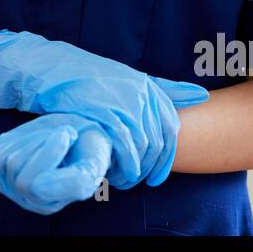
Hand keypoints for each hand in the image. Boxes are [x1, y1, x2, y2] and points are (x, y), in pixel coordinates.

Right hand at [0, 30, 208, 188]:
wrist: (50, 70)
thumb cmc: (89, 78)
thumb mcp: (129, 79)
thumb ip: (164, 89)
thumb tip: (202, 95)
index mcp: (148, 85)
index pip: (171, 127)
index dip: (166, 157)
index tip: (156, 176)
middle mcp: (140, 92)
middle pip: (159, 140)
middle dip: (151, 167)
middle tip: (137, 181)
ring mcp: (123, 100)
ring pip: (143, 146)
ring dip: (135, 169)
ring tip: (122, 179)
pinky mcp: (105, 110)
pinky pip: (125, 144)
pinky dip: (122, 163)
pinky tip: (112, 172)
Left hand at [0, 113, 111, 215]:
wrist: (75, 136)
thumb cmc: (86, 151)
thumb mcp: (93, 164)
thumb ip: (76, 181)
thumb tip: (36, 186)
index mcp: (51, 203)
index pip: (31, 183)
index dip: (49, 152)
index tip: (69, 133)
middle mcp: (26, 199)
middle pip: (14, 166)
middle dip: (39, 140)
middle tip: (62, 134)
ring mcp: (8, 185)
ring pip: (2, 158)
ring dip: (29, 137)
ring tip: (48, 138)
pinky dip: (12, 139)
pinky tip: (30, 142)